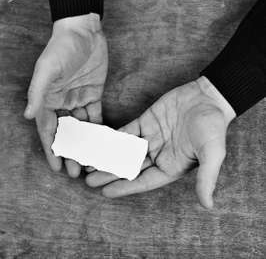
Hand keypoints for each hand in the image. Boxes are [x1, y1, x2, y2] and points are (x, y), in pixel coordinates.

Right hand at [24, 13, 107, 176]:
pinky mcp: (93, 94)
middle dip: (69, 152)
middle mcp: (61, 103)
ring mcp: (78, 99)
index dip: (52, 150)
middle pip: (65, 133)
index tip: (56, 167)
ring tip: (90, 163)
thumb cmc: (60, 48)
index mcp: (47, 100)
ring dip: (85, 145)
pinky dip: (99, 130)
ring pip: (82, 128)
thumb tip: (27, 116)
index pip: (48, 130)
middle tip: (75, 173)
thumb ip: (37, 93)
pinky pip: (96, 116)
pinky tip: (104, 144)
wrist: (83, 30)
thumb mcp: (46, 70)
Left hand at [86, 77, 235, 207]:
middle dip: (109, 174)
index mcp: (171, 167)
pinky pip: (125, 132)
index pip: (143, 181)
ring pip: (124, 151)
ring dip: (107, 157)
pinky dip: (111, 138)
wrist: (209, 96)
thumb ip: (207, 178)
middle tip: (89, 180)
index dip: (124, 187)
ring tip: (88, 164)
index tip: (105, 193)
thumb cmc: (213, 126)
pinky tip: (97, 142)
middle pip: (129, 168)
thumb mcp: (213, 154)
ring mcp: (150, 139)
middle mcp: (158, 155)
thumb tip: (208, 206)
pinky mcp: (144, 122)